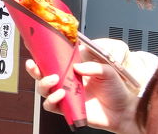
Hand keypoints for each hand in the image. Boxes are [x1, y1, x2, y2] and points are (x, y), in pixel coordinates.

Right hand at [25, 58, 140, 132]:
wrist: (124, 111)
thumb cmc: (116, 90)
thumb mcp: (107, 71)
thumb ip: (92, 66)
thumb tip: (76, 67)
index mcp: (72, 70)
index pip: (52, 61)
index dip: (41, 55)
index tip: (33, 47)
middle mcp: (65, 82)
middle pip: (41, 75)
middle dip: (33, 69)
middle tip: (34, 65)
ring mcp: (65, 96)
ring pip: (42, 90)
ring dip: (44, 84)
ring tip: (54, 80)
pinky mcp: (67, 109)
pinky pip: (51, 106)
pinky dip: (52, 100)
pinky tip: (61, 95)